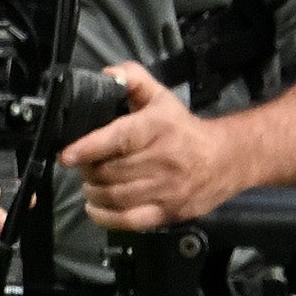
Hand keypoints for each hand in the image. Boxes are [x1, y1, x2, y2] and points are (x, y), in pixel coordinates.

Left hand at [54, 66, 256, 231]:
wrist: (227, 159)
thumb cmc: (183, 129)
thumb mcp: (161, 97)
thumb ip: (133, 80)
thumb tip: (107, 75)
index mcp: (159, 128)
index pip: (120, 139)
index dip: (89, 148)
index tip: (67, 156)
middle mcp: (165, 159)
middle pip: (111, 172)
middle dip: (89, 171)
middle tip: (85, 166)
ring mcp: (168, 189)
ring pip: (116, 196)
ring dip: (93, 192)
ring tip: (91, 184)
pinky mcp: (170, 212)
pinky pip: (129, 221)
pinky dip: (105, 217)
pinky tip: (96, 208)